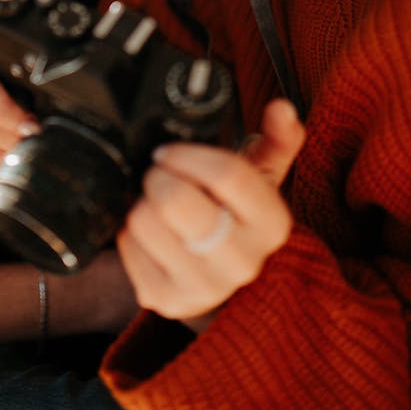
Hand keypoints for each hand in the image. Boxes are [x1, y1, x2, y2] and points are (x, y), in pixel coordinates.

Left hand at [117, 99, 304, 325]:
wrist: (215, 269)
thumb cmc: (233, 211)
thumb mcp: (259, 175)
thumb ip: (276, 138)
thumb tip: (283, 108)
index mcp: (272, 224)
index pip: (228, 175)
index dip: (188, 155)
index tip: (171, 152)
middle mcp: (244, 262)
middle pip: (176, 201)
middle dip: (159, 177)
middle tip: (161, 176)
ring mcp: (204, 287)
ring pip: (145, 222)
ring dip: (142, 203)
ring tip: (158, 205)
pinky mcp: (166, 300)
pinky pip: (127, 247)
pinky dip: (129, 232)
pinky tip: (150, 234)